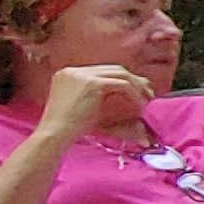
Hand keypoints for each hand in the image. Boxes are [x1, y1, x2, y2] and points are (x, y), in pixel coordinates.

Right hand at [34, 64, 154, 143]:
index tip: (137, 92)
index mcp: (69, 74)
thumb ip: (100, 96)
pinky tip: (140, 106)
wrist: (55, 134)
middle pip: (113, 69)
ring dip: (137, 87)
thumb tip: (126, 92)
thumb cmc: (69, 128)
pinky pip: (122, 84)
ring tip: (147, 100)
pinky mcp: (92, 83)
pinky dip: (134, 94)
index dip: (122, 80)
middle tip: (148, 94)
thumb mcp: (84, 105)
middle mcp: (74, 71)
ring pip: (120, 74)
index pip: (103, 71)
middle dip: (134, 81)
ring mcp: (82, 75)